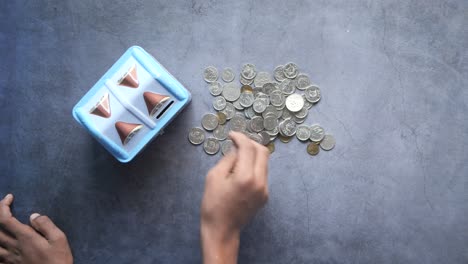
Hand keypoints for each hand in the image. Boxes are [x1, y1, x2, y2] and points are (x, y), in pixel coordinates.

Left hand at [0, 194, 72, 263]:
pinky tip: (2, 245)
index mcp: (25, 237)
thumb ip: (46, 225)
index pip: (5, 218)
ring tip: (1, 224)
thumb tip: (33, 215)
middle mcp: (14, 246)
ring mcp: (10, 258)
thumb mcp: (59, 239)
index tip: (10, 197)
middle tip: (3, 207)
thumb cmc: (59, 260)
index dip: (3, 206)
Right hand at [201, 132, 269, 263]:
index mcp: (245, 176)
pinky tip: (241, 172)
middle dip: (250, 143)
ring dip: (253, 155)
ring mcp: (265, 190)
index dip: (240, 137)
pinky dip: (253, 167)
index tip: (231, 135)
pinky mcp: (265, 196)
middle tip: (237, 143)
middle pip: (263, 152)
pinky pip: (262, 174)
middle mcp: (260, 182)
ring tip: (237, 157)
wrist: (222, 230)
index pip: (248, 148)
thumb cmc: (213, 204)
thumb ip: (228, 159)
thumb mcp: (214, 177)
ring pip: (264, 163)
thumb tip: (237, 149)